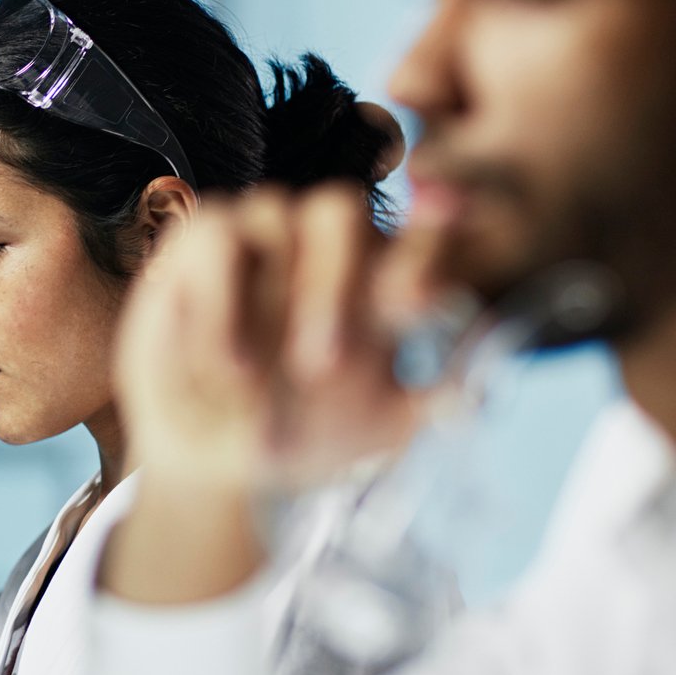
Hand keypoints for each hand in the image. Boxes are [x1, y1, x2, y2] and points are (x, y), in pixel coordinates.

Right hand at [119, 185, 423, 494]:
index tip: (426, 292)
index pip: (415, 239)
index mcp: (376, 279)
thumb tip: (476, 395)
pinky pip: (214, 236)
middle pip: (341, 212)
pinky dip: (217, 299)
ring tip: (251, 377)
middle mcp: (319, 247)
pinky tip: (225, 361)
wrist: (220, 462)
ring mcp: (259, 240)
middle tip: (325, 362)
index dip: (429, 243)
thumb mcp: (378, 428)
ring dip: (259, 299)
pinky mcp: (199, 246)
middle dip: (335, 281)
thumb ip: (428, 402)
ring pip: (276, 212)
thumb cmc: (306, 433)